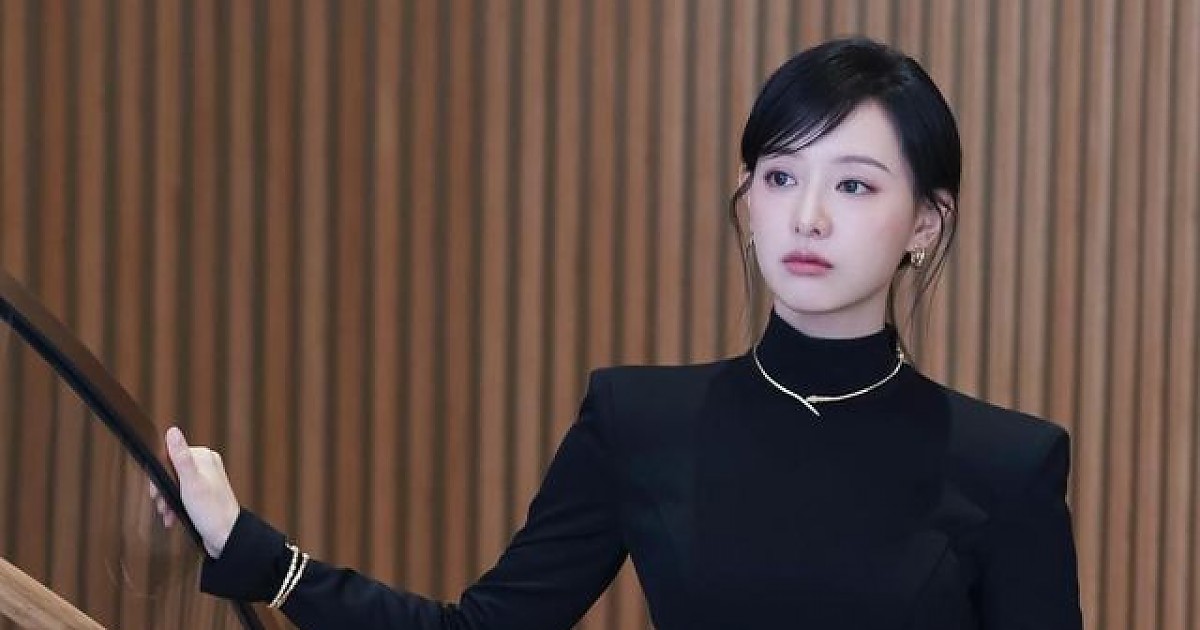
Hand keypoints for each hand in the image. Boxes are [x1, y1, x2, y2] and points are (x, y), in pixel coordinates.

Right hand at [153, 426, 241, 558]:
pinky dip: (174, 506)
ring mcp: (205, 480)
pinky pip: (182, 496)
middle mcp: (206, 466)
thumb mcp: (191, 483)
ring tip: (166, 514)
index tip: (156, 491)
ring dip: (166, 501)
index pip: (170, 457)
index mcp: (204, 458)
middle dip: (162, 491)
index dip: (159, 475)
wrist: (226, 537)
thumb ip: (180, 457)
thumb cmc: (212, 512)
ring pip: (175, 486)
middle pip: (171, 472)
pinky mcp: (203, 495)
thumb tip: (172, 431)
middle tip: (161, 505)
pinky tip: (172, 518)